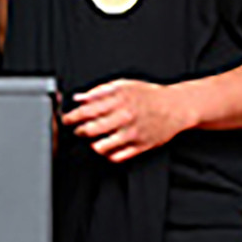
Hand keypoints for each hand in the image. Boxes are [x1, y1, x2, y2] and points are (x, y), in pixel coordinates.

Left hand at [64, 76, 193, 161]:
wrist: (175, 107)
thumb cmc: (148, 95)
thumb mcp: (124, 85)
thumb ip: (100, 91)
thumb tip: (79, 98)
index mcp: (119, 100)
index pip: (87, 110)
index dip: (72, 116)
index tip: (66, 119)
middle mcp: (125, 117)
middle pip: (91, 129)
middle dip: (79, 131)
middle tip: (78, 130)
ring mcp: (132, 133)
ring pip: (102, 146)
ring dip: (93, 144)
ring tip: (93, 139)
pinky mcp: (140, 146)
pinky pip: (117, 156)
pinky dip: (108, 153)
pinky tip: (107, 147)